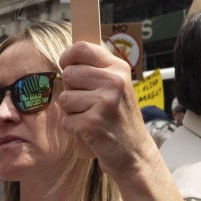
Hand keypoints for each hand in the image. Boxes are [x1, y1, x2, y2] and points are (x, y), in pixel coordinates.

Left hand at [57, 40, 156, 177]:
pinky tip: (89, 131)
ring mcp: (104, 102)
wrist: (134, 152)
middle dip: (70, 89)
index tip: (65, 65)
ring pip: (65, 98)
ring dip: (71, 111)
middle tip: (86, 102)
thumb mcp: (117, 86)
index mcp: (118, 68)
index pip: (82, 48)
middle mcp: (114, 81)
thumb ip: (97, 70)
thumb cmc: (120, 117)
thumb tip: (67, 58)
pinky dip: (73, 128)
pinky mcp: (93, 123)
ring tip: (90, 117)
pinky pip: (66, 120)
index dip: (67, 56)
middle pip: (69, 73)